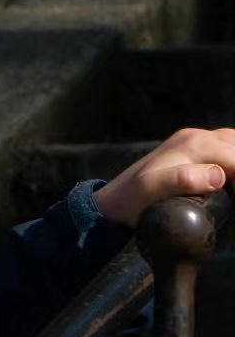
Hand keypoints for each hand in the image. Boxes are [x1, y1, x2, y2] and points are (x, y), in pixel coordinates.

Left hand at [92, 127, 234, 227]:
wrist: (113, 200)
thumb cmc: (132, 199)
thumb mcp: (151, 190)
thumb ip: (182, 180)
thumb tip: (218, 175)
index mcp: (192, 144)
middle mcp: (195, 136)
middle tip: (234, 195)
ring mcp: (194, 139)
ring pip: (233, 143)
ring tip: (233, 189)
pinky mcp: (193, 147)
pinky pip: (226, 146)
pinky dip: (233, 157)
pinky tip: (231, 176)